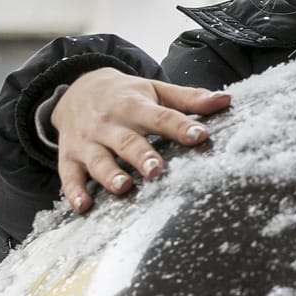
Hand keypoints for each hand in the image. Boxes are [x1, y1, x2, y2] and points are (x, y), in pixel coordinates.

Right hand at [51, 68, 230, 214]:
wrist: (76, 89)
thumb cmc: (126, 95)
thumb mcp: (155, 90)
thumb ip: (189, 98)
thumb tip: (226, 100)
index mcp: (133, 105)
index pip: (160, 116)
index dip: (180, 126)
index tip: (200, 135)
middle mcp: (108, 123)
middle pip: (126, 141)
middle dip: (141, 155)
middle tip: (158, 170)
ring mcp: (87, 142)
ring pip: (98, 160)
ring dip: (109, 174)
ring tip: (124, 187)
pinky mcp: (70, 157)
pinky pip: (69, 177)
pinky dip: (74, 192)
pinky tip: (84, 206)